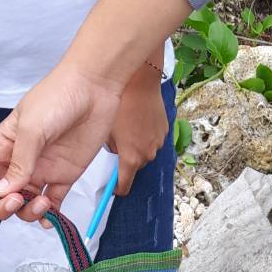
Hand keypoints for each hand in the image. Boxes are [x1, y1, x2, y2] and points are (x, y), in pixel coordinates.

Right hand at [0, 60, 124, 229]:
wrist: (94, 87)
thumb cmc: (57, 97)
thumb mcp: (31, 128)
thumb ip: (18, 164)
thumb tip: (1, 192)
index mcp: (2, 147)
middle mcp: (18, 162)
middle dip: (3, 207)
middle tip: (17, 200)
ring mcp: (41, 171)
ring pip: (24, 205)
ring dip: (29, 212)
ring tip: (43, 202)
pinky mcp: (64, 176)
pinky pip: (52, 205)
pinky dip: (49, 216)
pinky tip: (51, 217)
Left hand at [109, 67, 169, 195]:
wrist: (141, 83)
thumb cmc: (121, 105)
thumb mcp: (107, 130)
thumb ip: (110, 148)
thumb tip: (115, 151)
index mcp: (131, 159)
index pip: (124, 186)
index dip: (117, 188)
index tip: (113, 186)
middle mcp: (147, 155)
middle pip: (135, 167)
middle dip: (127, 159)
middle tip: (119, 142)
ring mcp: (158, 144)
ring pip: (145, 153)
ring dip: (138, 146)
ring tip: (130, 127)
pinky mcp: (165, 132)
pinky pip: (153, 140)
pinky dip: (146, 136)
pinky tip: (139, 120)